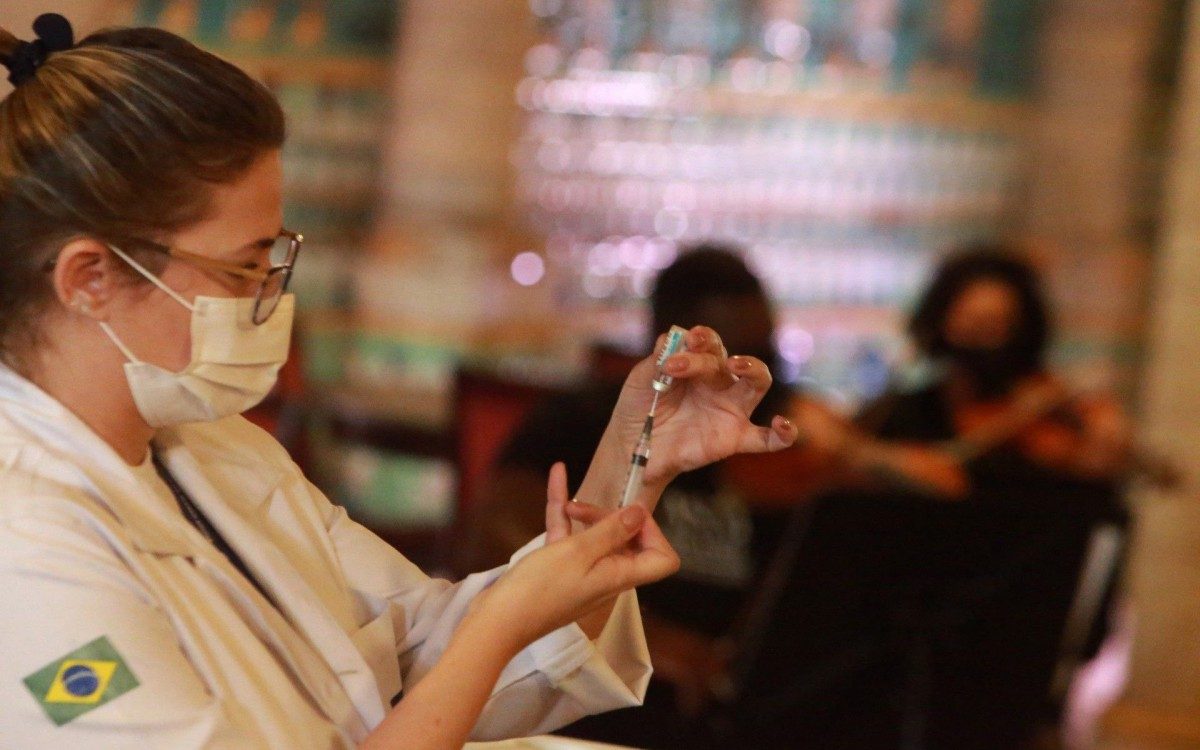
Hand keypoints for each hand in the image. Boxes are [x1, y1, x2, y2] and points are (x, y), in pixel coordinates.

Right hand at [481, 465, 680, 651]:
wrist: (498, 622)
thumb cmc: (540, 589)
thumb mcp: (577, 553)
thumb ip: (611, 531)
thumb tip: (641, 512)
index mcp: (620, 575)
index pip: (661, 559)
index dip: (654, 534)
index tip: (630, 516)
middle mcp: (607, 574)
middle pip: (628, 539)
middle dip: (612, 516)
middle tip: (587, 510)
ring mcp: (583, 571)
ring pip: (595, 534)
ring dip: (586, 513)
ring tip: (567, 501)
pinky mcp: (559, 568)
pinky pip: (568, 536)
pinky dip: (563, 512)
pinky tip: (557, 477)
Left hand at [609, 326, 798, 493]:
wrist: (634, 447)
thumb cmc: (639, 408)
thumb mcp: (641, 380)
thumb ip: (657, 359)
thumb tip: (673, 336)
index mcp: (698, 364)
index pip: (708, 343)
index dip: (700, 337)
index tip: (685, 339)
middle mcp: (719, 383)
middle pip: (730, 358)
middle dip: (714, 350)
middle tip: (694, 346)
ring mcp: (730, 409)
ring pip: (758, 383)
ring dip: (752, 368)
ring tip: (735, 364)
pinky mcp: (734, 438)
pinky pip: (767, 440)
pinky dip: (783, 434)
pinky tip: (782, 424)